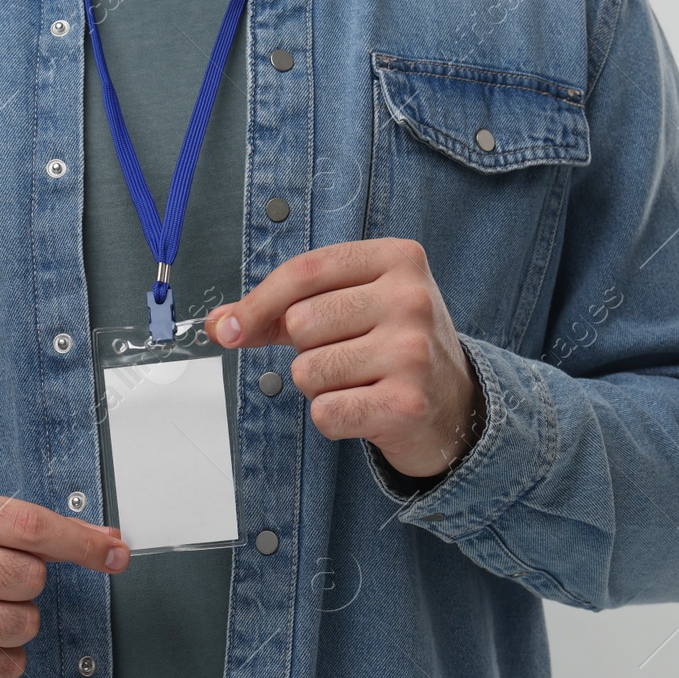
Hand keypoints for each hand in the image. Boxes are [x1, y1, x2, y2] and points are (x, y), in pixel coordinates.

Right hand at [0, 487, 127, 677]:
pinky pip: (8, 665)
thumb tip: (110, 545)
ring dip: (18, 623)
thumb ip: (39, 532)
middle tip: (0, 585)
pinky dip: (4, 658)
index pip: (29, 524)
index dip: (81, 542)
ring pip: (22, 623)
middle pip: (28, 576)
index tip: (113, 554)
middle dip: (30, 585)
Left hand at [203, 238, 485, 477]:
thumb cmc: (394, 347)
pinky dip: (333, 418)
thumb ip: (281, 310)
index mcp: (397, 259)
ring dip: (319, 386)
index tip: (233, 327)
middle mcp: (410, 299)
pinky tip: (366, 408)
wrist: (457, 407)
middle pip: (301, 322)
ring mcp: (412, 351)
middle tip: (346, 356)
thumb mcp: (350, 307)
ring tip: (360, 382)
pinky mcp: (406, 403)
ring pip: (308, 370)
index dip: (258, 302)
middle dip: (306, 349)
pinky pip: (325, 412)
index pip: (304, 271)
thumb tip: (221, 324)